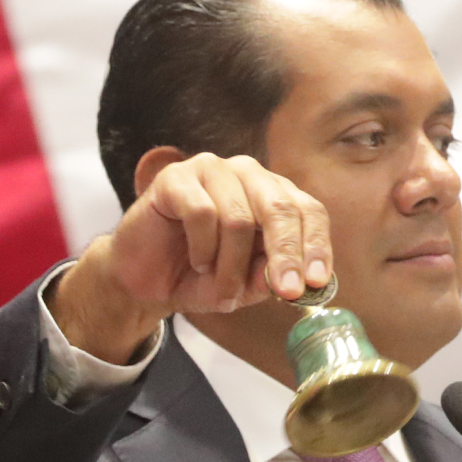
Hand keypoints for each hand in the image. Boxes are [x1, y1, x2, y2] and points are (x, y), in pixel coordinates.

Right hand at [50, 151, 331, 363]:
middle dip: (286, 254)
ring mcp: (212, 170)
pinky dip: (202, 247)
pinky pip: (202, 212)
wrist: (144, 280)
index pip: (309, 211)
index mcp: (275, 195)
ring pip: (238, 218)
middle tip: (286, 291)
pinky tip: (196, 260)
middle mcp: (249, 175)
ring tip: (217, 283)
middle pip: (281, 208)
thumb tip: (297, 281)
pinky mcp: (176, 176)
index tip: (316, 282)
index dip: (316, 246)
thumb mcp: (243, 287)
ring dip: (230, 264)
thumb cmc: (199, 277)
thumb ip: (268, 279)